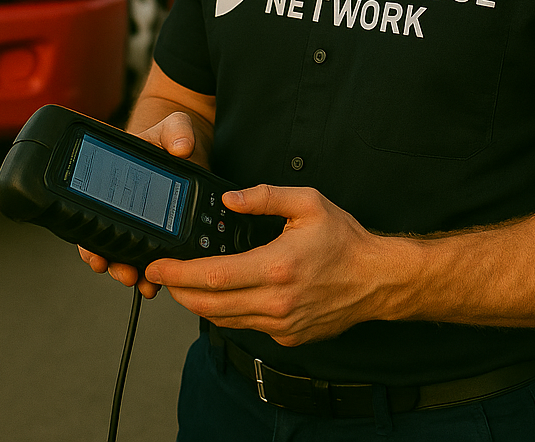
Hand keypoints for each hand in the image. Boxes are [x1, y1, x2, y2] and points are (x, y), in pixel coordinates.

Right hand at [78, 110, 199, 297]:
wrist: (190, 146)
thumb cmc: (173, 135)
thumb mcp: (174, 126)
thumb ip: (177, 130)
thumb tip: (182, 147)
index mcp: (115, 181)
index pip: (93, 213)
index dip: (90, 239)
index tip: (97, 255)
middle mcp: (122, 204)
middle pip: (104, 241)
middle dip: (111, 262)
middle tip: (125, 273)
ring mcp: (141, 218)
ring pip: (124, 252)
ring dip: (128, 270)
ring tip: (141, 282)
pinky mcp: (160, 227)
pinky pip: (148, 252)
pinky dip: (148, 269)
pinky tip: (155, 282)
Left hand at [145, 186, 389, 346]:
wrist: (377, 278)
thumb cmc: (345, 240)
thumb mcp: (308, 203)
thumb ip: (265, 197)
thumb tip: (229, 201)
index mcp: (277, 266)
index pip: (213, 276)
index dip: (178, 273)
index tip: (157, 266)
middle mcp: (276, 301)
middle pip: (209, 305)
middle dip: (178, 291)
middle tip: (162, 276)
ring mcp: (281, 323)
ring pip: (224, 320)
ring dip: (199, 303)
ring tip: (187, 283)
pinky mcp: (287, 336)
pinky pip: (246, 326)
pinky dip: (228, 312)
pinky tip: (226, 294)